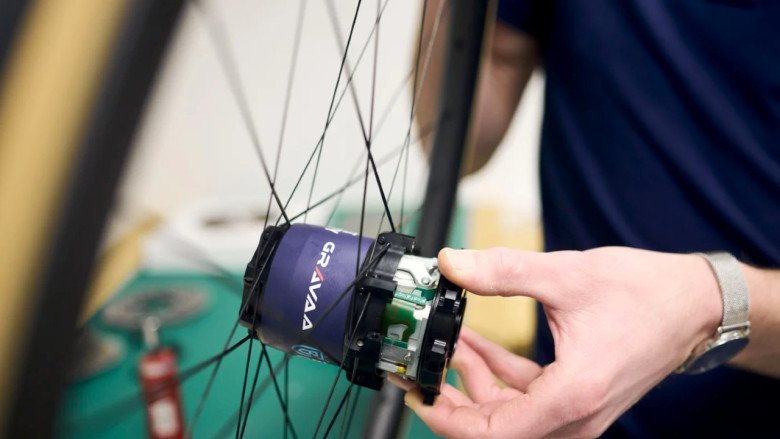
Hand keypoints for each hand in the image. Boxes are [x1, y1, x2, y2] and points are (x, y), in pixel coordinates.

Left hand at [389, 247, 722, 438]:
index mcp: (572, 395)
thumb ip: (503, 270)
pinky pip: (525, 397)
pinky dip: (497, 373)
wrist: (694, 304)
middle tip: (422, 362)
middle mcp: (575, 415)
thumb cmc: (646, 294)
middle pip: (494, 428)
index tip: (418, 391)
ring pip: (507, 412)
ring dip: (474, 379)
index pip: (491, 433)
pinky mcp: (576, 397)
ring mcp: (576, 410)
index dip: (445, 418)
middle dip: (452, 396)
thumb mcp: (567, 275)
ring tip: (451, 336)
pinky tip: (476, 342)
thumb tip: (453, 264)